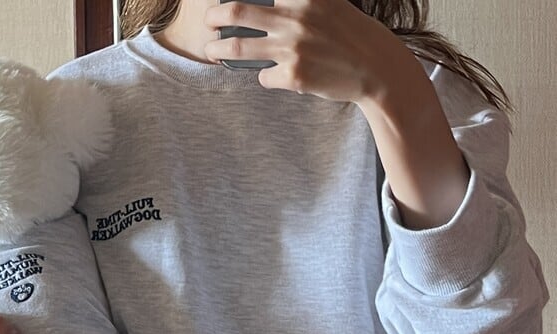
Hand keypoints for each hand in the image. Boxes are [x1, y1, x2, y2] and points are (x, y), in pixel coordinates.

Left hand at [204, 0, 405, 103]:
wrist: (375, 68)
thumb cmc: (350, 34)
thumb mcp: (328, 3)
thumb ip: (300, 2)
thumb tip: (269, 5)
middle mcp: (295, 17)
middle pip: (239, 11)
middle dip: (216, 14)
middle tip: (209, 19)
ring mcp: (292, 48)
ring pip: (240, 47)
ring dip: (220, 48)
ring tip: (212, 49)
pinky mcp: (293, 76)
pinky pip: (263, 76)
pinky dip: (264, 76)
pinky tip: (275, 75)